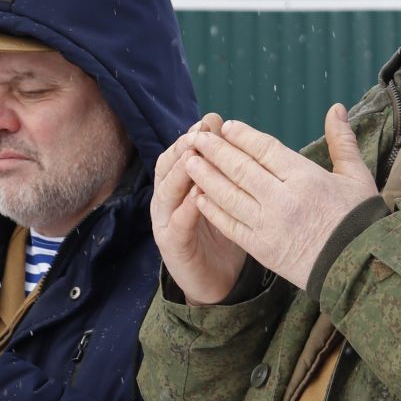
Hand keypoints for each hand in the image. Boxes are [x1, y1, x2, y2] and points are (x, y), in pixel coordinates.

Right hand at [152, 114, 249, 304]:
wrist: (217, 280)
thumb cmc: (223, 233)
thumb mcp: (226, 197)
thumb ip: (226, 170)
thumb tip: (233, 133)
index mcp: (179, 186)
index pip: (181, 153)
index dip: (194, 135)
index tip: (211, 120)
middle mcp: (168, 201)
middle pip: (168, 166)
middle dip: (184, 147)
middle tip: (200, 133)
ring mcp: (166, 223)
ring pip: (167, 191)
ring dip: (180, 172)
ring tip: (194, 156)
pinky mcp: (173, 246)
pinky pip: (177, 224)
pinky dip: (186, 208)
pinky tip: (198, 195)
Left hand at [184, 104, 379, 290]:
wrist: (358, 267)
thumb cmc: (359, 220)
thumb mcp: (356, 176)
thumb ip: (341, 141)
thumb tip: (336, 107)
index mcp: (306, 177)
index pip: (264, 149)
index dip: (242, 136)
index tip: (226, 127)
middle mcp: (283, 199)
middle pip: (240, 169)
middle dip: (215, 150)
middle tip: (195, 136)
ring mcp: (269, 225)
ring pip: (229, 195)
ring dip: (205, 177)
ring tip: (188, 161)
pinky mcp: (262, 249)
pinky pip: (230, 225)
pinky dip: (212, 210)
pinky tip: (198, 197)